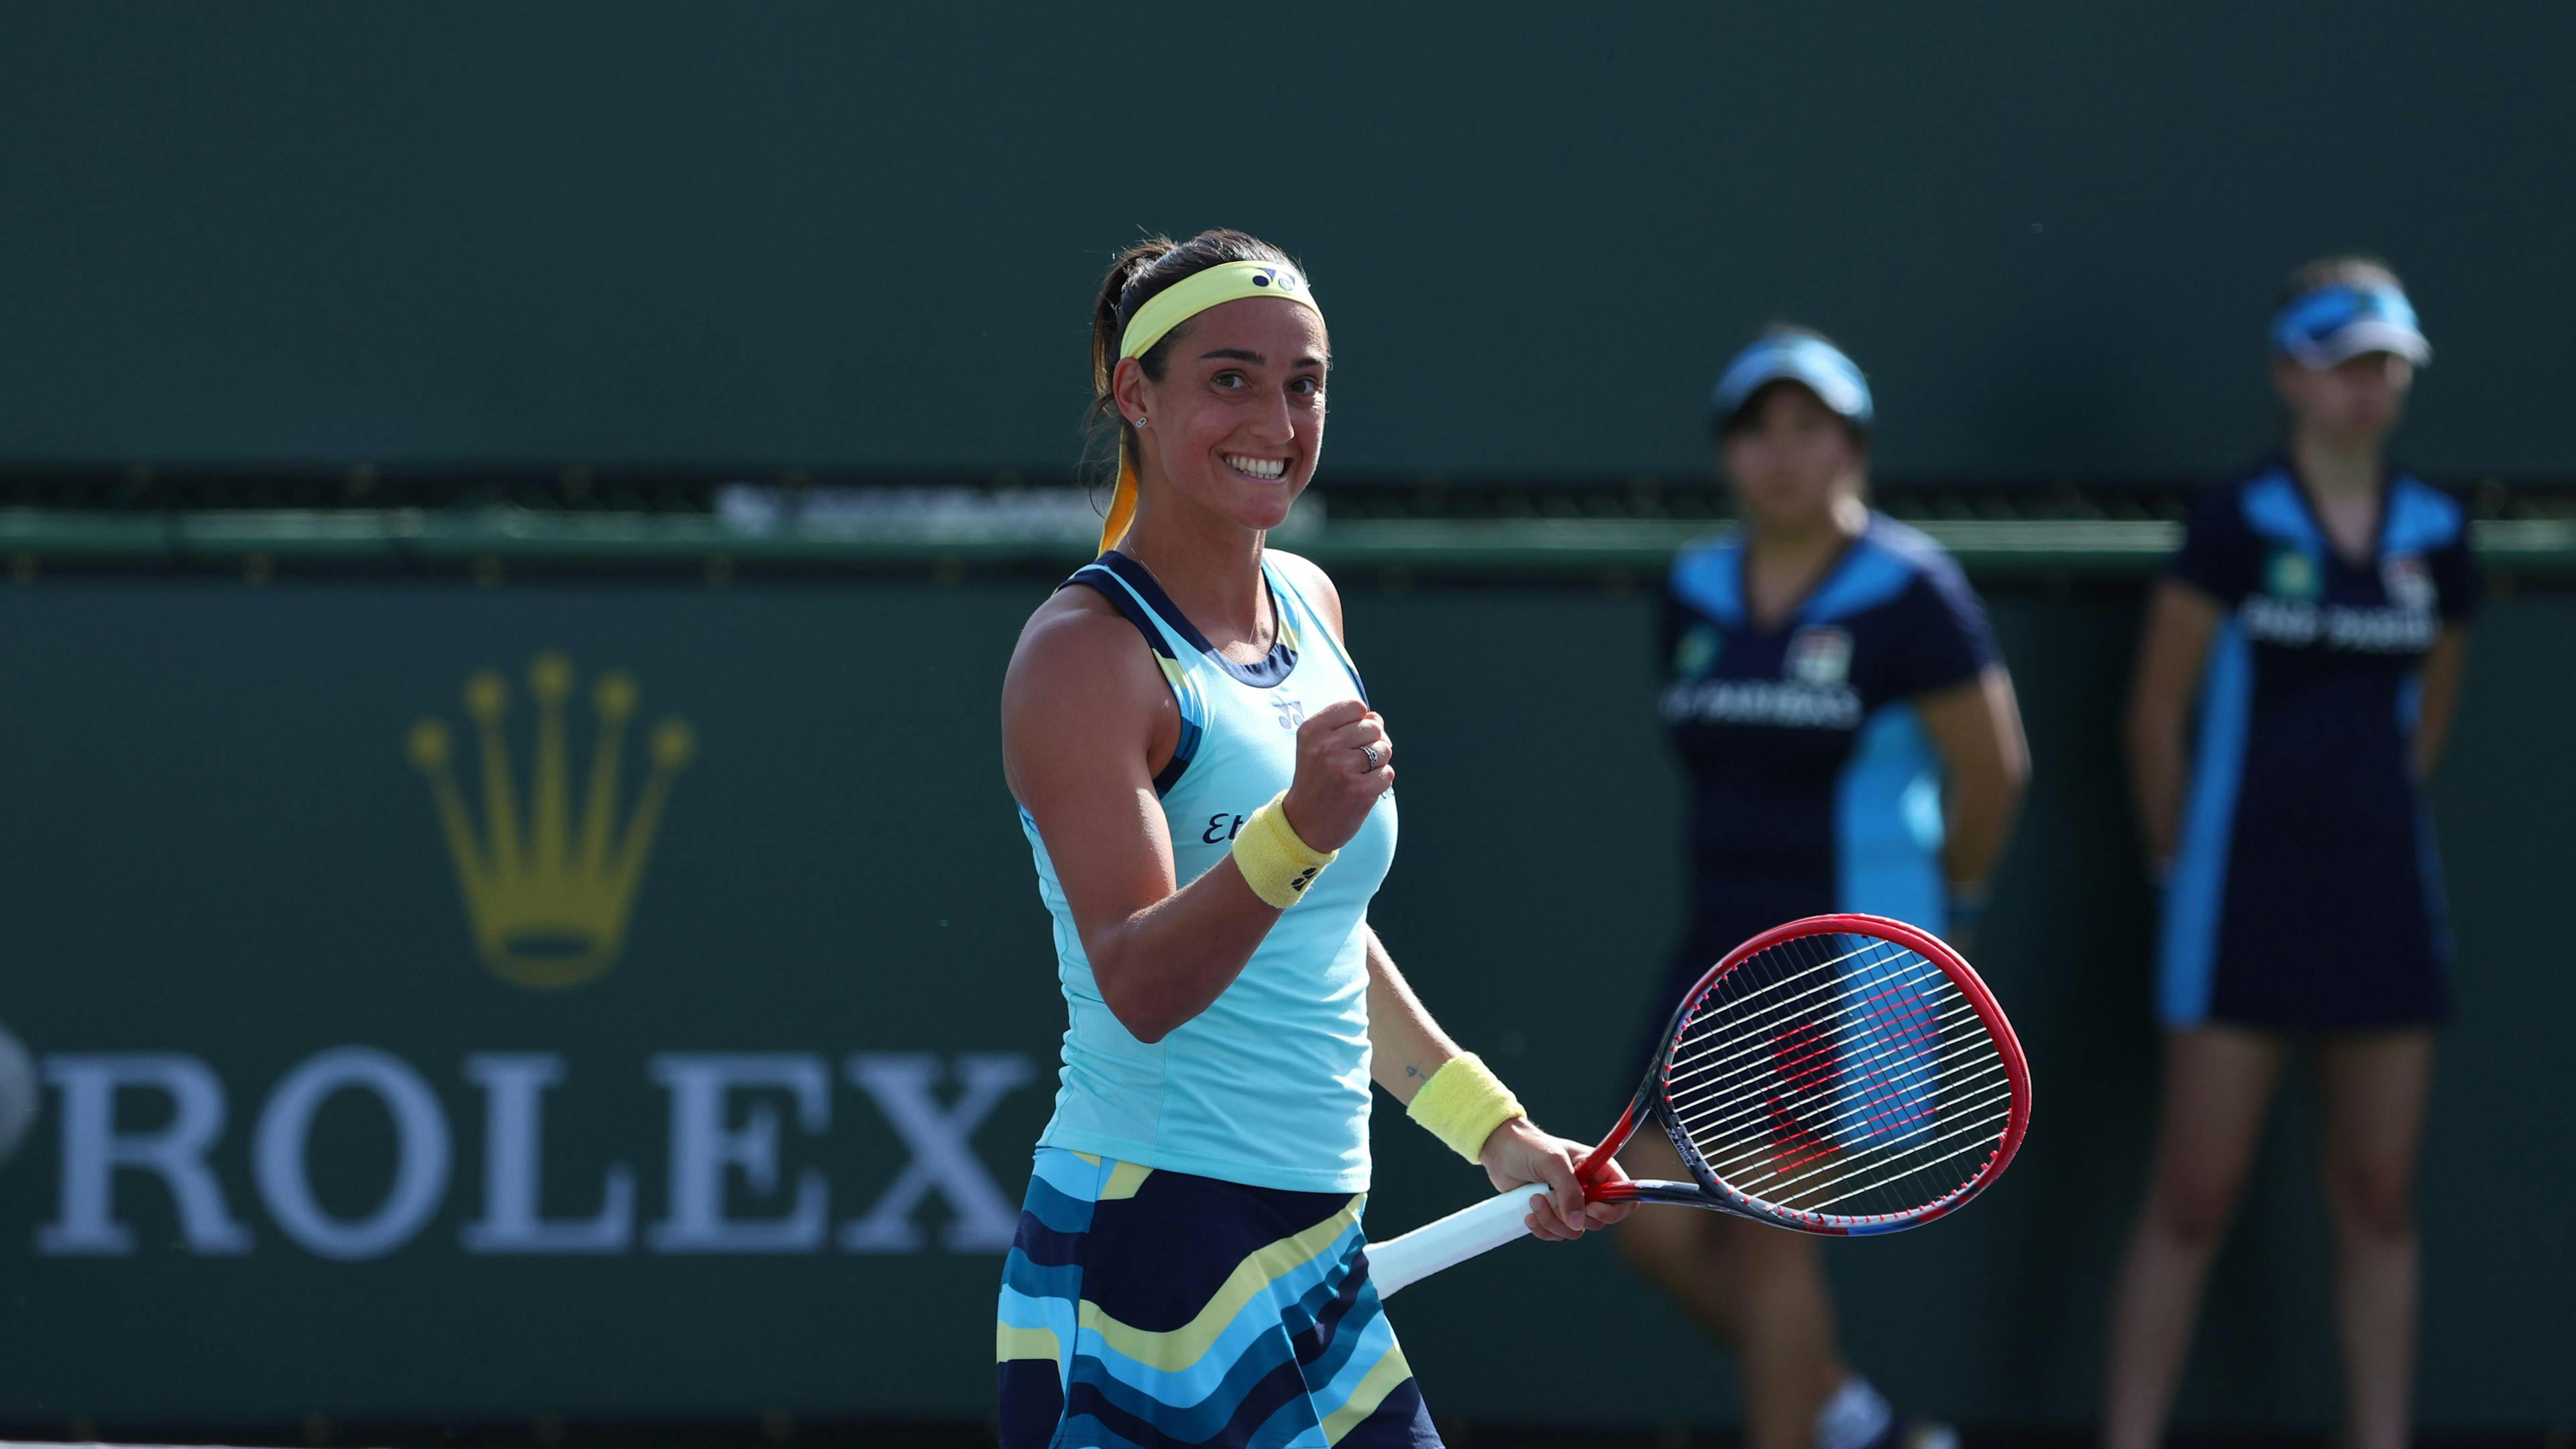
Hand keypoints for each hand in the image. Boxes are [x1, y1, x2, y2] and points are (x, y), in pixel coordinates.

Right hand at [1278, 701, 1393, 852]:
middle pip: (1374, 726)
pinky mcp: (1359, 790)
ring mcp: (1342, 768)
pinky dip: (1380, 782)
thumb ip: (1345, 725)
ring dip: (1378, 763)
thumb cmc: (1317, 781)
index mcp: (1312, 729)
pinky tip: (1362, 790)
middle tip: (1354, 762)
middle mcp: (1325, 746)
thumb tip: (1377, 718)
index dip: (1360, 722)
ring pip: (1384, 749)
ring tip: (1357, 776)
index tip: (1348, 740)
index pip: (1357, 707)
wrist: (1303, 825)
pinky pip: (1388, 773)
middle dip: (1372, 742)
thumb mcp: (1316, 746)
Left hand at [1476, 1117, 1638, 1240]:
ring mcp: (1569, 1203)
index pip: (1625, 1195)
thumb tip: (1578, 1223)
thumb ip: (1569, 1191)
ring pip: (1576, 1231)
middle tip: (1553, 1199)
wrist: (1500, 1151)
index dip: (1615, 1209)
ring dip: (1553, 1221)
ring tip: (1534, 1200)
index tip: (1591, 1209)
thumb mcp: (1553, 1162)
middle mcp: (1588, 1188)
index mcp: (1598, 1169)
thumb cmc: (1528, 1147)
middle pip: (1600, 1220)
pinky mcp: (1552, 1214)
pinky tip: (1529, 1214)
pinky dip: (1543, 1229)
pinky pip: (1557, 1235)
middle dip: (1575, 1216)